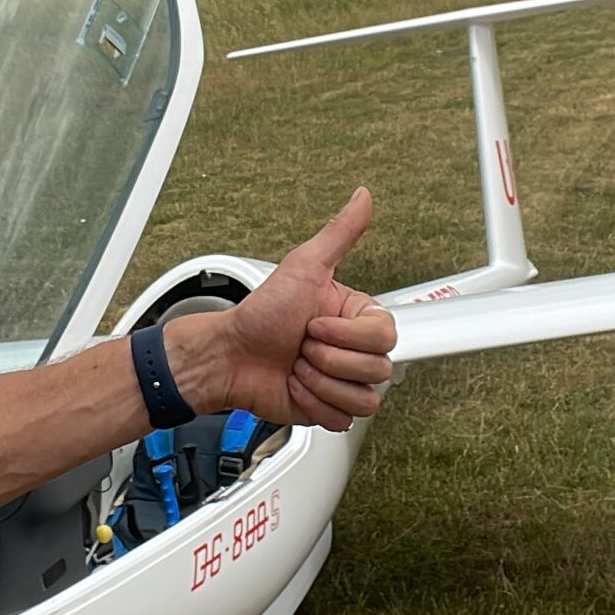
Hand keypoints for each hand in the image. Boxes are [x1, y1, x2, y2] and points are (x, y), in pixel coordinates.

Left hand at [170, 189, 396, 430]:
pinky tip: (295, 386)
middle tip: (302, 345)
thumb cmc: (261, 314)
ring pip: (364, 398)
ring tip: (297, 366)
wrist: (229, 357)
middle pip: (378, 370)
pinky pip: (343, 418)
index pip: (385, 336)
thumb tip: (363, 196)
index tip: (315, 323)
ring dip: (321, 383)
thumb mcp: (303, 267)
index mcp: (355, 318)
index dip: (347, 336)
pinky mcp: (328, 409)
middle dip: (330, 359)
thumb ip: (340, 233)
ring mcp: (341, 381)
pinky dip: (315, 404)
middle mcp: (352, 350)